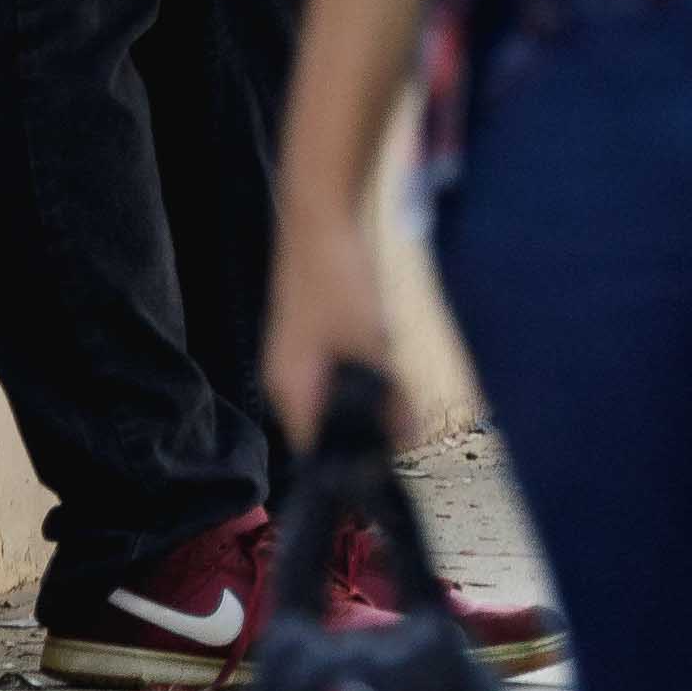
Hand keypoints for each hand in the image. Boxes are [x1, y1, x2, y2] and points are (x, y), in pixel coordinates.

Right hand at [260, 186, 395, 449]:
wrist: (321, 218)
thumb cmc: (337, 280)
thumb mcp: (370, 342)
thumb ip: (387, 393)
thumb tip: (406, 440)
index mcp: (289, 389)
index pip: (315, 449)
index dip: (348, 465)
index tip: (382, 472)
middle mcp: (286, 380)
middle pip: (325, 425)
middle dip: (363, 430)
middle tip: (400, 429)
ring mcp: (297, 357)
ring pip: (335, 397)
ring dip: (366, 399)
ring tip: (396, 397)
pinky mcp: (312, 337)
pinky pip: (339, 373)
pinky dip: (363, 375)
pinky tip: (385, 361)